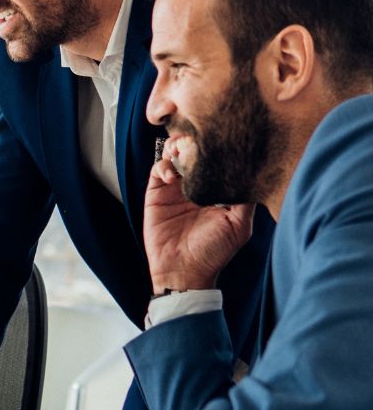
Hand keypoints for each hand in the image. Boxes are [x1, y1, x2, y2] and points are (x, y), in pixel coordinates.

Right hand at [144, 146, 254, 292]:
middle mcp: (194, 186)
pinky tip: (173, 174)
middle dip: (194, 141)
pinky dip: (164, 166)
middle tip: (196, 138)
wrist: (183, 271)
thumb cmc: (213, 252)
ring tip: (182, 151)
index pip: (215, 161)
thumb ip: (245, 201)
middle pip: (193, 153)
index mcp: (215, 191)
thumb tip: (254, 173)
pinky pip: (157, 171)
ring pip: (174, 157)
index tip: (219, 138)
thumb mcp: (239, 226)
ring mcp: (174, 189)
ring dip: (177, 149)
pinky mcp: (156, 194)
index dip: (215, 147)